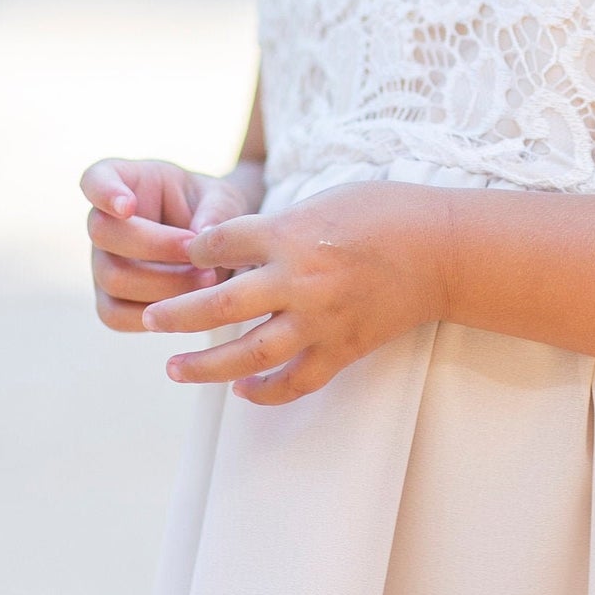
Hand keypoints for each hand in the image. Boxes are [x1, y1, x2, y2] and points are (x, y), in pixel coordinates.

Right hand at [81, 156, 263, 333]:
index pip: (96, 179)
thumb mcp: (223, 199)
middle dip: (154, 246)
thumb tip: (202, 236)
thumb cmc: (214, 211)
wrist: (219, 247)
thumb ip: (216, 210)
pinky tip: (188, 307)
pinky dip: (153, 315)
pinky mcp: (111, 300)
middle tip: (197, 251)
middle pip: (104, 233)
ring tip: (207, 279)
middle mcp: (105, 223)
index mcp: (126, 182)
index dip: (104, 192)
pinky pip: (115, 315)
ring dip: (162, 284)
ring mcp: (103, 263)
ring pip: (112, 278)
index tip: (127, 205)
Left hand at [141, 181, 449, 403]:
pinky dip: (266, 391)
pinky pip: (297, 381)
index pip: (220, 244)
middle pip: (219, 303)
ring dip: (205, 366)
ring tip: (173, 369)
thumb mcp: (324, 200)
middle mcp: (299, 280)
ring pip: (249, 353)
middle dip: (178, 314)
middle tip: (150, 320)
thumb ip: (277, 226)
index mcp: (291, 234)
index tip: (181, 257)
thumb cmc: (387, 211)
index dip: (194, 251)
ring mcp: (322, 320)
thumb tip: (233, 248)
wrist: (445, 250)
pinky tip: (243, 393)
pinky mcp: (344, 348)